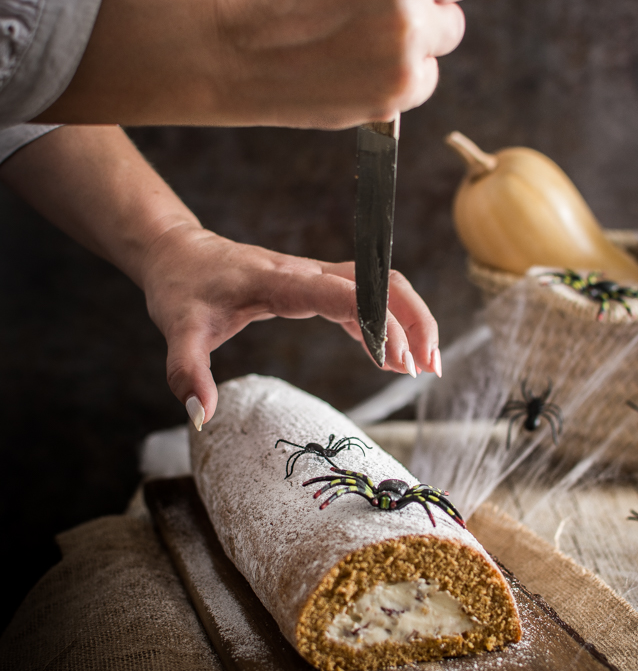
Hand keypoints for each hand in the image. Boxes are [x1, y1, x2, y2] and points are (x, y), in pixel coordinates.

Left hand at [143, 224, 440, 426]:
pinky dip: (386, 326)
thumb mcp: (176, 329)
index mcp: (280, 281)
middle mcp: (307, 273)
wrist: (179, 254)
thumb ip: (187, 371)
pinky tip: (391, 360)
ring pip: (380, 287)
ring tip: (426, 367)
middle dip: (413, 320)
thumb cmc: (181, 288)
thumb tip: (201, 416)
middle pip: (380, 282)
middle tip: (428, 367)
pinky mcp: (315, 288)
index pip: (343, 293)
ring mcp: (315, 278)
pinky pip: (364, 299)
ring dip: (410, 321)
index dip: (377, 322)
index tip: (398, 361)